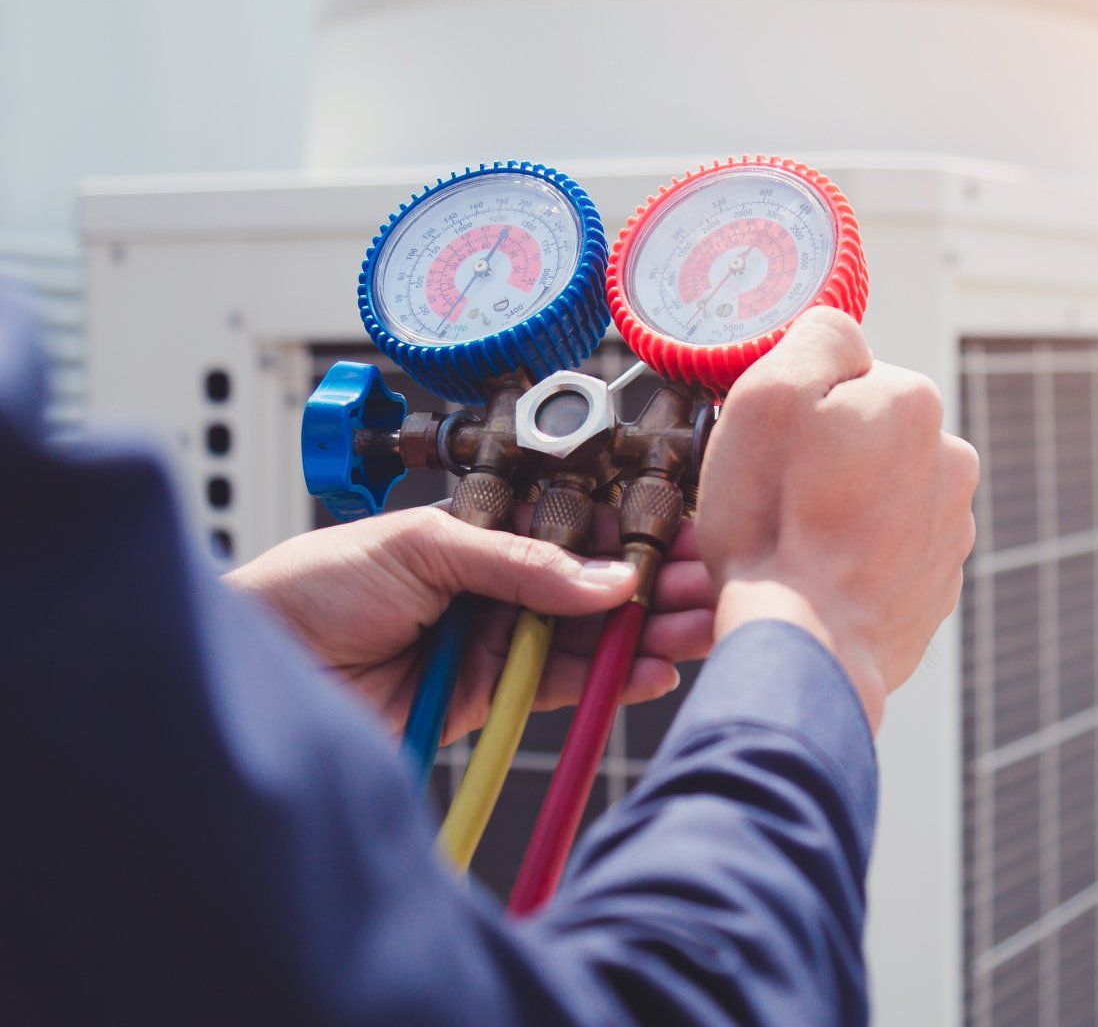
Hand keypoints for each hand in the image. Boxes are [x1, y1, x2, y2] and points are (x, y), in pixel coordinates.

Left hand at [225, 506, 717, 738]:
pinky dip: (609, 682)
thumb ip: (518, 564)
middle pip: (594, 587)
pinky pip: (562, 689)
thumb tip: (605, 582)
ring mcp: (496, 643)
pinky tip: (651, 671)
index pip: (576, 532)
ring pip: (590, 638)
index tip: (684, 538)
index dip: (632, 537)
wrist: (255, 664)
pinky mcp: (488, 699)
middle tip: (708, 588)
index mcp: (482, 534)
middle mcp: (496, 587)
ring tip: (697, 630)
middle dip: (655, 587)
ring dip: (647, 635)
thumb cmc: (311, 586)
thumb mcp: (421, 546)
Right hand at [698, 308, 978, 730]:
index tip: (774, 446)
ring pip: (879, 494)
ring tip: (796, 544)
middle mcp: (950, 458)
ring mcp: (950, 528)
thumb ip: (817, 338)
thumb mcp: (767, 396)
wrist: (807, 646)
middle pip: (868, 435)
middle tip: (777, 497)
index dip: (800, 408)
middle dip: (827, 458)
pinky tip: (820, 577)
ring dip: (843, 508)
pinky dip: (858, 558)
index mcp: (913, 402)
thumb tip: (843, 335)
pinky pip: (889, 552)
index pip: (847, 374)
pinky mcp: (938, 586)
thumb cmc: (776, 525)